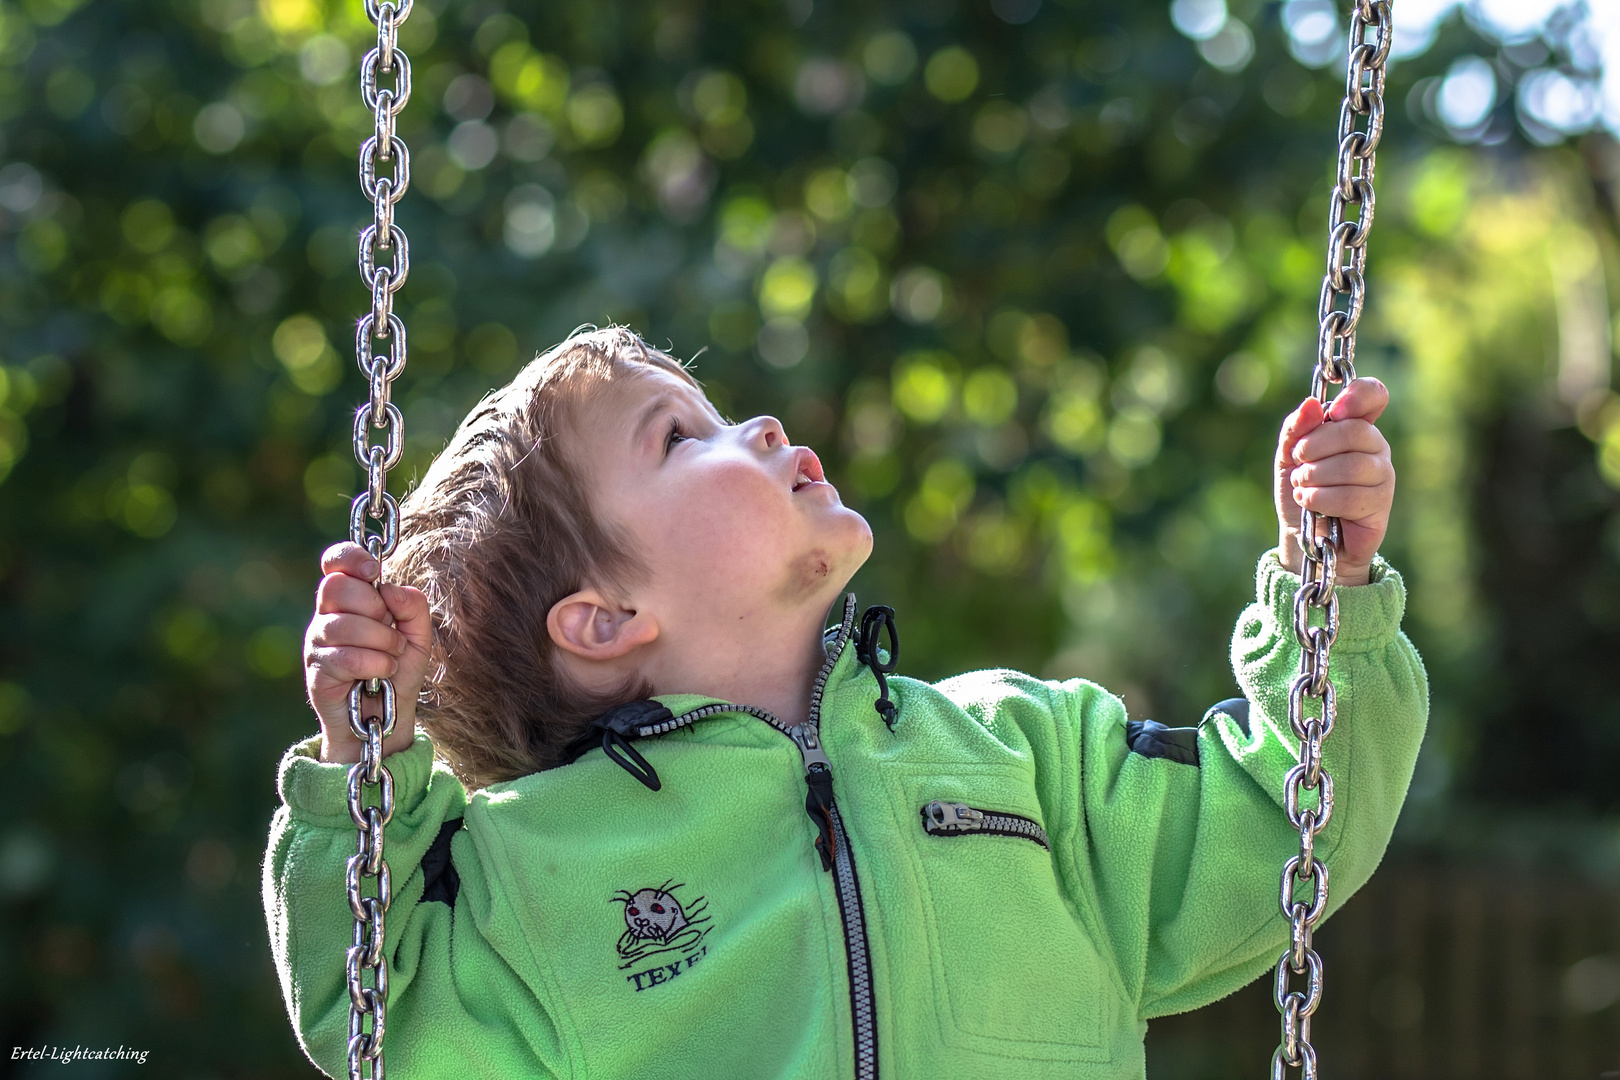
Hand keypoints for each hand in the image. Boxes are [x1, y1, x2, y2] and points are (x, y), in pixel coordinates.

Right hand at [304, 542, 432, 763]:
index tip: (374, 572)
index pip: (335, 560)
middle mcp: (327, 614)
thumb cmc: (399, 671)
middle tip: (390, 630)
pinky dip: (373, 664)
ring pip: (342, 624)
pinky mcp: (316, 671)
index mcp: (350, 598)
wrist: (387, 717)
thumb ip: (413, 606)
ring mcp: (317, 642)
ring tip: (393, 656)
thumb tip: (388, 588)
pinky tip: (383, 673)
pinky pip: (343, 657)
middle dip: (374, 608)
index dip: (351, 557)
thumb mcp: (419, 635)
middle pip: (336, 587)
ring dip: (381, 641)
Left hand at [1272, 377, 1394, 586]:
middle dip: (1315, 447)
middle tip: (1298, 464)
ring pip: (1352, 465)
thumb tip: (1311, 405)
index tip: (1334, 411)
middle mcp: (1376, 446)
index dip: (1357, 396)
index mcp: (1356, 426)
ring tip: (1302, 487)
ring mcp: (1382, 475)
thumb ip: (1296, 429)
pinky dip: (1320, 499)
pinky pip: (1351, 496)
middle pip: (1355, 431)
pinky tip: (1311, 504)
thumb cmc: (1301, 490)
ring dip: (1315, 477)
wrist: (1305, 536)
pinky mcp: (1381, 505)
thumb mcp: (1288, 456)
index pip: (1374, 395)